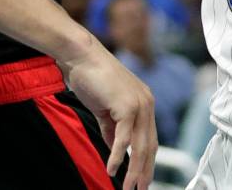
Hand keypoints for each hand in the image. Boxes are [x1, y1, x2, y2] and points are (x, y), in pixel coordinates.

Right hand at [59, 36, 156, 189]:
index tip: (142, 179)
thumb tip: (115, 149)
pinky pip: (123, 138)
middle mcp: (146, 103)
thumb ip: (112, 128)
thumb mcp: (105, 108)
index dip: (147, 161)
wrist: (81, 56)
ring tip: (128, 187)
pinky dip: (117, 156)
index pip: (150, 139)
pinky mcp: (127, 106)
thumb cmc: (91, 77)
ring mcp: (139, 104)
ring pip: (140, 146)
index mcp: (144, 102)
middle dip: (144, 171)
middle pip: (150, 146)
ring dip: (134, 170)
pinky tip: (112, 170)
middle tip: (139, 189)